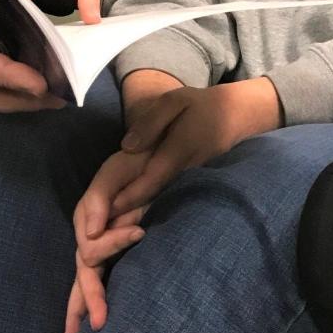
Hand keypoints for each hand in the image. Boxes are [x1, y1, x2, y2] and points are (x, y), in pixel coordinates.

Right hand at [64, 150, 149, 332]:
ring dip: (84, 307)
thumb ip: (98, 200)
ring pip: (86, 282)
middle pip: (84, 273)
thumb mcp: (113, 174)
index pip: (93, 247)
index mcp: (86, 220)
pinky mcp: (118, 250)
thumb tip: (91, 233)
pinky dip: (94, 300)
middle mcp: (89, 237)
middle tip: (99, 324)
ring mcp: (102, 246)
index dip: (114, 243)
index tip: (139, 231)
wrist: (150, 160)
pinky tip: (92, 320)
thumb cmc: (132, 165)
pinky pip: (103, 278)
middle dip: (88, 299)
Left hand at [109, 80, 282, 217]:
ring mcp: (186, 182)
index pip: (148, 181)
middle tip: (98, 230)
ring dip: (132, 216)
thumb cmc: (198, 106)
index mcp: (176, 153)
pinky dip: (144, 208)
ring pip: (156, 203)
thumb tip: (127, 147)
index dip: (126, 198)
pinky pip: (163, 199)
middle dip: (125, 216)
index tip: (105, 210)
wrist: (234, 117)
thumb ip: (151, 122)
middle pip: (150, 199)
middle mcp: (181, 174)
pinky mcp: (187, 185)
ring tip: (106, 231)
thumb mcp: (174, 101)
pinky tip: (126, 219)